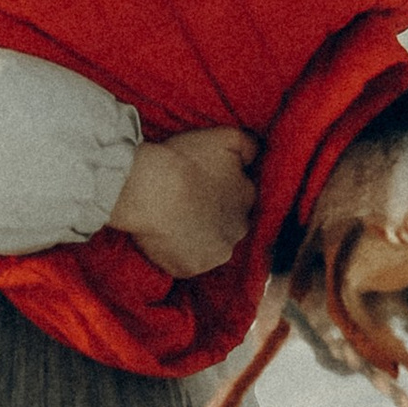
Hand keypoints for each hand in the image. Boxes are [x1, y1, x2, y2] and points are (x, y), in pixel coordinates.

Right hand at [106, 126, 257, 278]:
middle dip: (213, 216)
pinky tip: (163, 238)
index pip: (240, 196)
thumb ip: (249, 146)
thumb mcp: (226, 138)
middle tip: (186, 203)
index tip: (200, 183)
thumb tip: (256, 156)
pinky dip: (176, 254)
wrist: (151, 189)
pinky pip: (185, 263)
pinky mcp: (190, 268)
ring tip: (172, 221)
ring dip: (197, 237)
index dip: (220, 189)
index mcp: (247, 197)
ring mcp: (215, 253)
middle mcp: (238, 230)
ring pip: (209, 246)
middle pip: (228, 224)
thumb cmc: (185, 160)